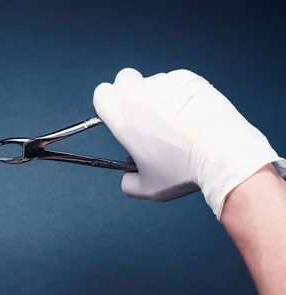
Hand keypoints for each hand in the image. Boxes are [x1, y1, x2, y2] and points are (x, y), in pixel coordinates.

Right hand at [93, 68, 284, 218]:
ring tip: (179, 121)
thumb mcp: (148, 188)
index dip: (108, 104)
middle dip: (130, 93)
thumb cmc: (184, 172)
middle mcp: (138, 95)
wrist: (223, 154)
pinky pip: (178, 82)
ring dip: (159, 96)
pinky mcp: (188, 78)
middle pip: (124, 80)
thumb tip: (127, 178)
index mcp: (121, 118)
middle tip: (146, 115)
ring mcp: (164, 83)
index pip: (100, 94)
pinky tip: (194, 114)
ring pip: (153, 83)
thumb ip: (128, 182)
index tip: (120, 115)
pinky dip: (182, 94)